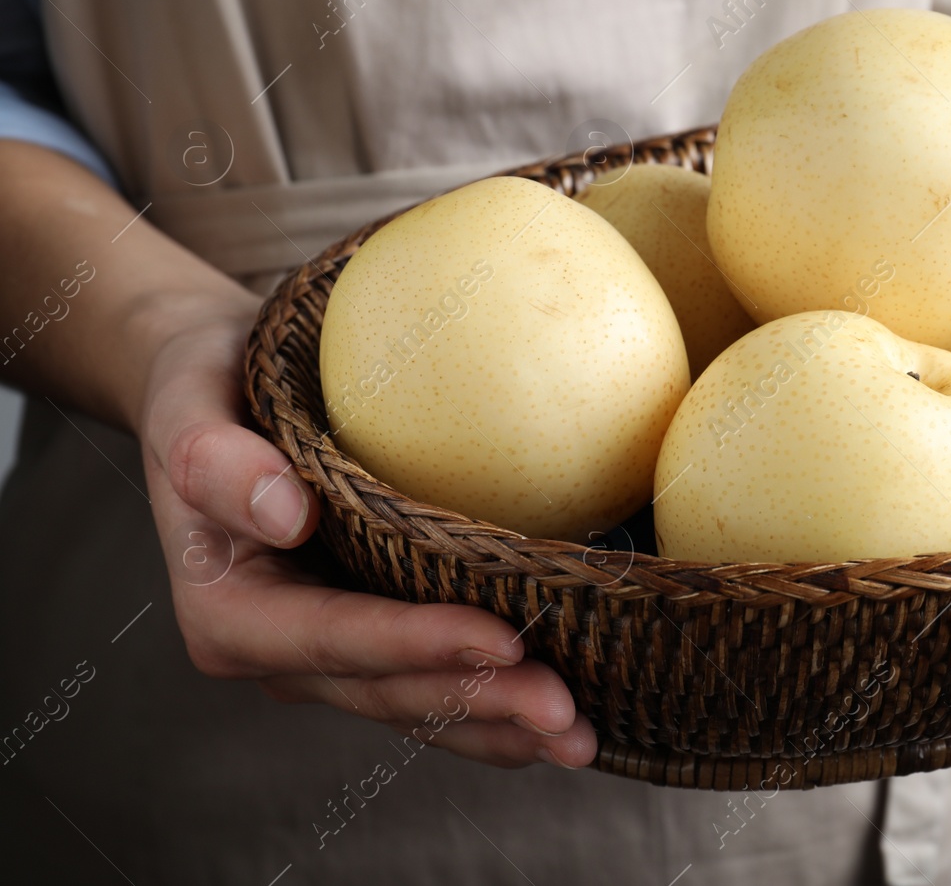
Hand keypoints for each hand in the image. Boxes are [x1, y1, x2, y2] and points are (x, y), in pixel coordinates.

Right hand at [139, 301, 595, 767]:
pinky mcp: (369, 645)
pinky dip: (494, 709)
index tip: (504, 642)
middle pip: (392, 689)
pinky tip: (558, 720)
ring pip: (421, 705)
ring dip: (502, 726)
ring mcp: (327, 658)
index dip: (420, 646)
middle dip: (483, 704)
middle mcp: (278, 653)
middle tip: (570, 719)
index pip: (337, 637)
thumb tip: (286, 515)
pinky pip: (434, 687)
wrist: (215, 393)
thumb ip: (217, 462)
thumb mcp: (191, 405)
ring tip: (581, 739)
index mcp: (230, 612)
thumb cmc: (208, 388)